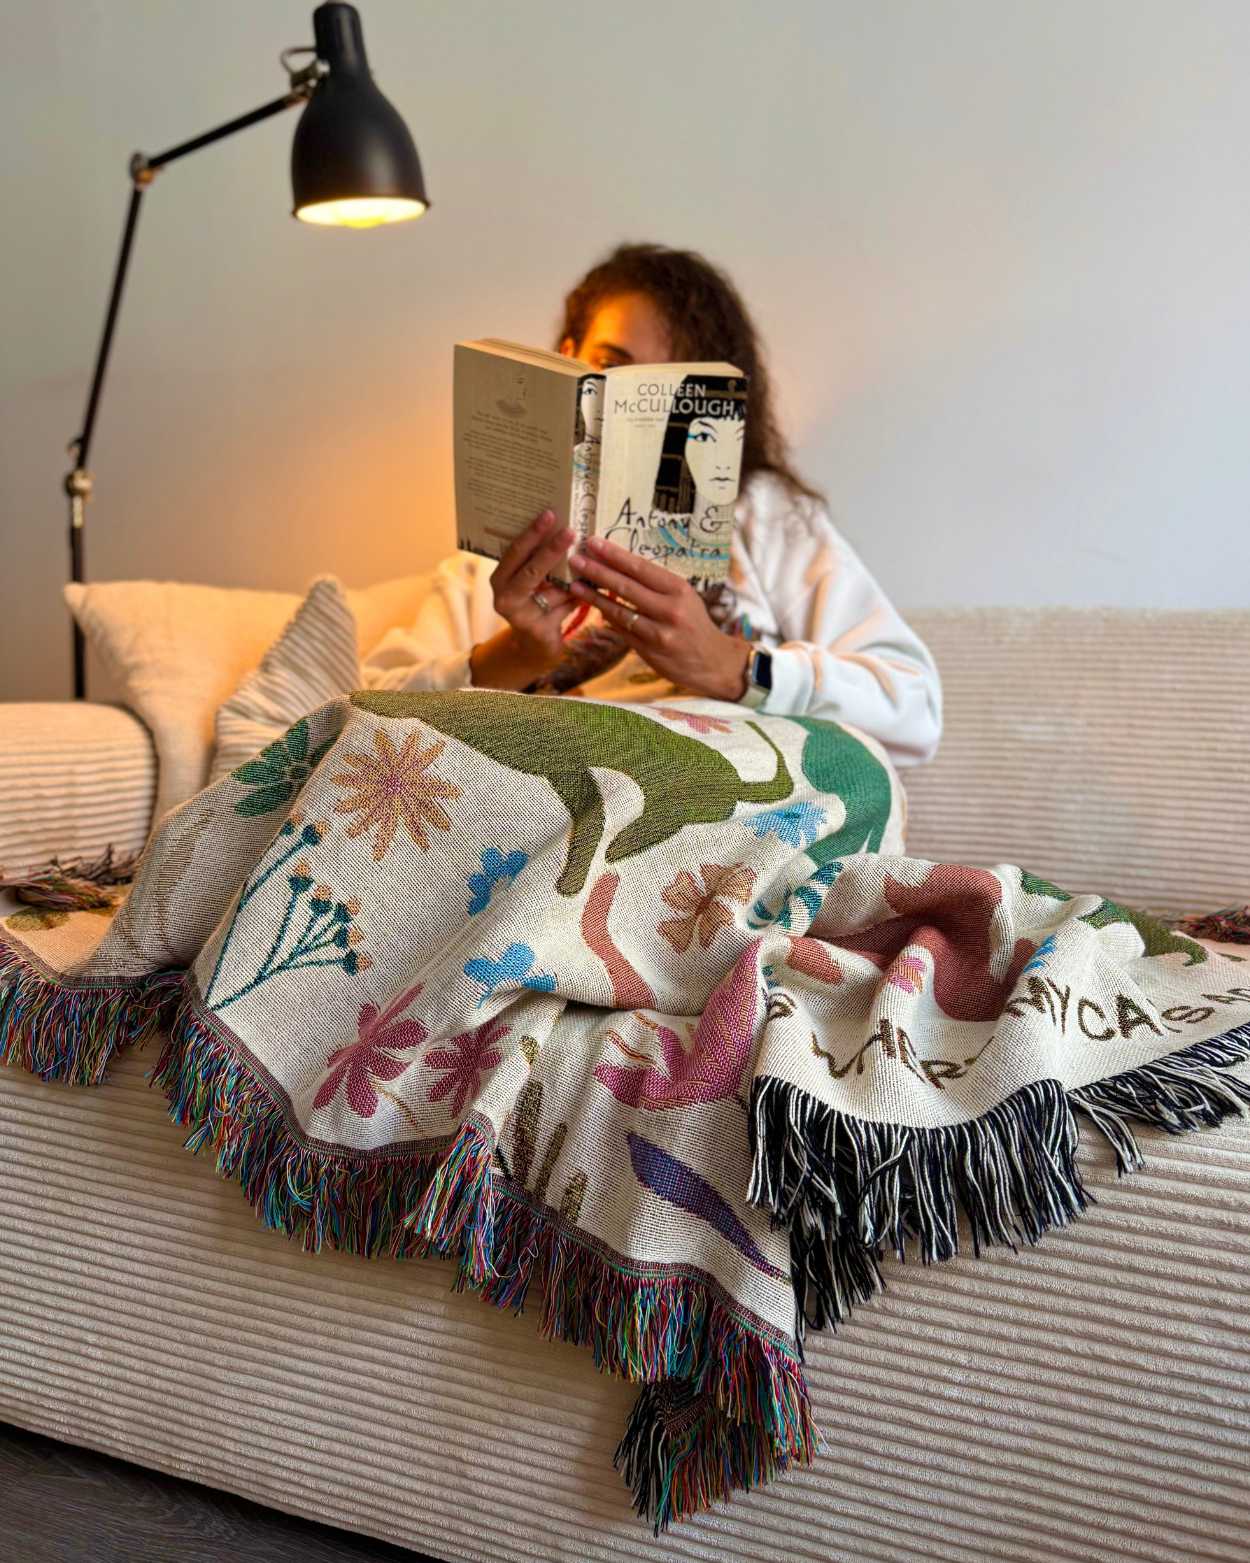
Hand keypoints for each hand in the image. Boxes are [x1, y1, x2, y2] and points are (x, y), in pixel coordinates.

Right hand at [477, 510, 577, 680]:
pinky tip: (592, 589)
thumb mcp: (533, 583)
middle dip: (552, 550)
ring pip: (555, 590)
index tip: (549, 514)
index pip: (515, 552)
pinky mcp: (539, 631)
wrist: (533, 647)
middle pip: (531, 570)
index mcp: (500, 578)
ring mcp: (521, 617)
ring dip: (575, 578)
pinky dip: (580, 596)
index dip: (532, 533)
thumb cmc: (535, 604)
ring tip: (593, 563)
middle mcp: (504, 597)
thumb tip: (568, 529)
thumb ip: (543, 563)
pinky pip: (566, 607)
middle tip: (571, 531)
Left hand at [567, 537, 751, 701]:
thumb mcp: (685, 598)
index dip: (615, 555)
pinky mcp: (649, 651)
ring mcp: (658, 632)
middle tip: (576, 559)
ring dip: (594, 596)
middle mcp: (670, 609)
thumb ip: (657, 586)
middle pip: (626, 586)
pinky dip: (607, 618)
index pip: (641, 567)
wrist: (713, 662)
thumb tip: (622, 569)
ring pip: (619, 610)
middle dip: (598, 571)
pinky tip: (593, 608)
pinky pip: (622, 630)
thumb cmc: (695, 624)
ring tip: (574, 584)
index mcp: (679, 589)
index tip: (594, 542)